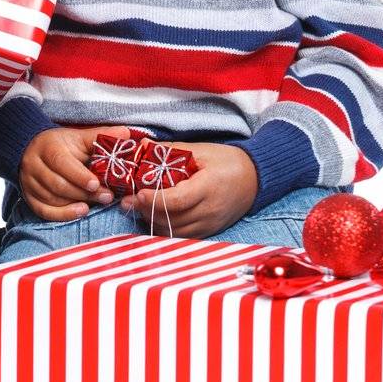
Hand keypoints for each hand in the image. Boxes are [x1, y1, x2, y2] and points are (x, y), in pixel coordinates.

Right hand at [18, 126, 127, 220]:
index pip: (61, 163)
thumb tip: (127, 135)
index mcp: (48, 147)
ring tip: (95, 204)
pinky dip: (62, 215)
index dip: (79, 176)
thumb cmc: (61, 144)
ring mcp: (30, 183)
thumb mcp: (79, 137)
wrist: (32, 148)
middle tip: (106, 197)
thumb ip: (102, 136)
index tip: (96, 184)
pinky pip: (44, 211)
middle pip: (58, 185)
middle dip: (83, 193)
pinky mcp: (29, 197)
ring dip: (75, 204)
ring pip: (52, 199)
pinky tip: (80, 211)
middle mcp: (35, 165)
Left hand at [119, 143, 257, 238]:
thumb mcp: (201, 150)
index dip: (154, 199)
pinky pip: (182, 235)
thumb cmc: (228, 161)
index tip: (137, 193)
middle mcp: (209, 211)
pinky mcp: (209, 231)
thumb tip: (143, 145)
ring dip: (153, 221)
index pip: (177, 201)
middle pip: (172, 219)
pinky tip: (154, 216)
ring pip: (174, 231)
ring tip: (137, 207)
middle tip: (127, 201)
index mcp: (208, 188)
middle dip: (146, 211)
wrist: (255, 179)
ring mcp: (210, 224)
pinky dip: (165, 228)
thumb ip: (171, 150)